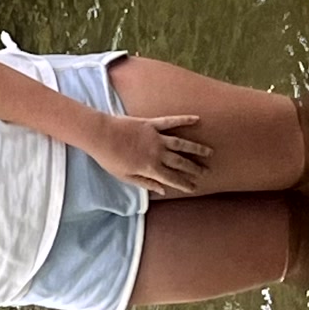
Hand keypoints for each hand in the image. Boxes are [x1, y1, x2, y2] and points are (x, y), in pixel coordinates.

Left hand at [85, 110, 210, 196]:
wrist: (100, 135)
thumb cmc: (109, 159)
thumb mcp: (125, 177)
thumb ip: (145, 183)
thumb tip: (162, 190)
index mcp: (150, 168)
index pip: (173, 179)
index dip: (185, 184)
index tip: (195, 188)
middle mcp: (158, 153)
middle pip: (181, 162)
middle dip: (194, 168)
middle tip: (206, 171)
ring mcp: (156, 137)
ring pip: (182, 143)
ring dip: (196, 148)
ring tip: (209, 152)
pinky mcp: (152, 123)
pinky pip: (171, 121)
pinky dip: (185, 120)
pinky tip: (197, 119)